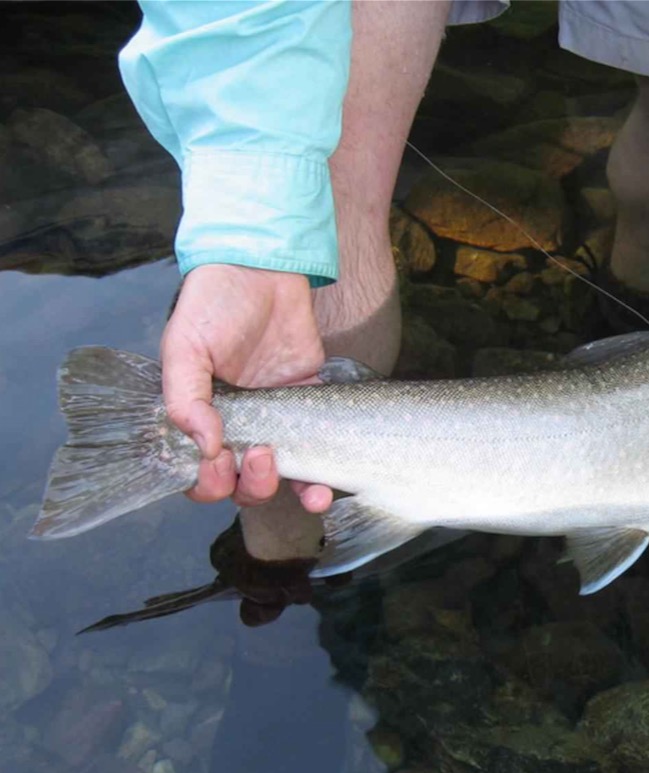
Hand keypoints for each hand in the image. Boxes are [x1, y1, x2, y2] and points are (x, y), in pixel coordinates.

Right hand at [161, 264, 333, 511]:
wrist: (263, 269)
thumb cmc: (214, 304)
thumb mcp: (185, 345)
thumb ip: (186, 396)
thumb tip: (204, 444)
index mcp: (198, 417)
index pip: (198, 472)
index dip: (208, 481)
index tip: (220, 463)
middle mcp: (237, 426)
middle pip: (241, 483)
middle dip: (251, 485)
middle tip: (263, 454)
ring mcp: (276, 419)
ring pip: (281, 477)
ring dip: (288, 489)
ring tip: (295, 476)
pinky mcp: (309, 406)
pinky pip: (316, 452)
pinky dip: (321, 478)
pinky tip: (325, 487)